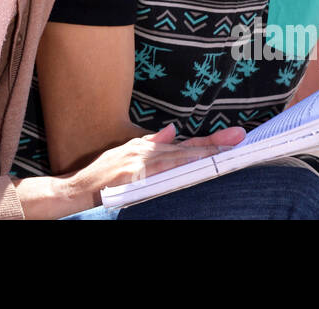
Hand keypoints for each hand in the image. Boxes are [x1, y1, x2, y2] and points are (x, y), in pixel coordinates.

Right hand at [63, 124, 246, 210]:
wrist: (78, 189)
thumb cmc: (100, 175)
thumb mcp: (124, 152)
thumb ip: (150, 143)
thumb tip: (171, 130)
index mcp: (147, 148)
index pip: (185, 143)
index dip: (210, 140)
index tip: (233, 136)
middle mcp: (146, 151)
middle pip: (187, 148)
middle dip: (215, 143)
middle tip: (240, 137)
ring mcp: (140, 163)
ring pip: (179, 157)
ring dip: (204, 154)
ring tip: (227, 151)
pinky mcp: (134, 174)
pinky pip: (163, 171)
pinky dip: (181, 167)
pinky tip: (196, 166)